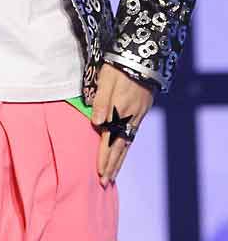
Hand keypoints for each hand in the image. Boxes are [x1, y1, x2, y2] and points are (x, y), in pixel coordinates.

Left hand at [91, 63, 153, 185]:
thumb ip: (101, 100)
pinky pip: (132, 134)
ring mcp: (137, 115)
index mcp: (119, 110)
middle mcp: (129, 116)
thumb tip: (96, 123)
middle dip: (111, 164)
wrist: (145, 57)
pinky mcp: (141, 111)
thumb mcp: (106, 78)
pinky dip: (126, 147)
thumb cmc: (120, 66)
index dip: (104, 156)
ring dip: (119, 159)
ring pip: (127, 142)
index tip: (99, 173)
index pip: (110, 139)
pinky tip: (123, 152)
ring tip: (112, 174)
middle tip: (104, 182)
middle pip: (119, 146)